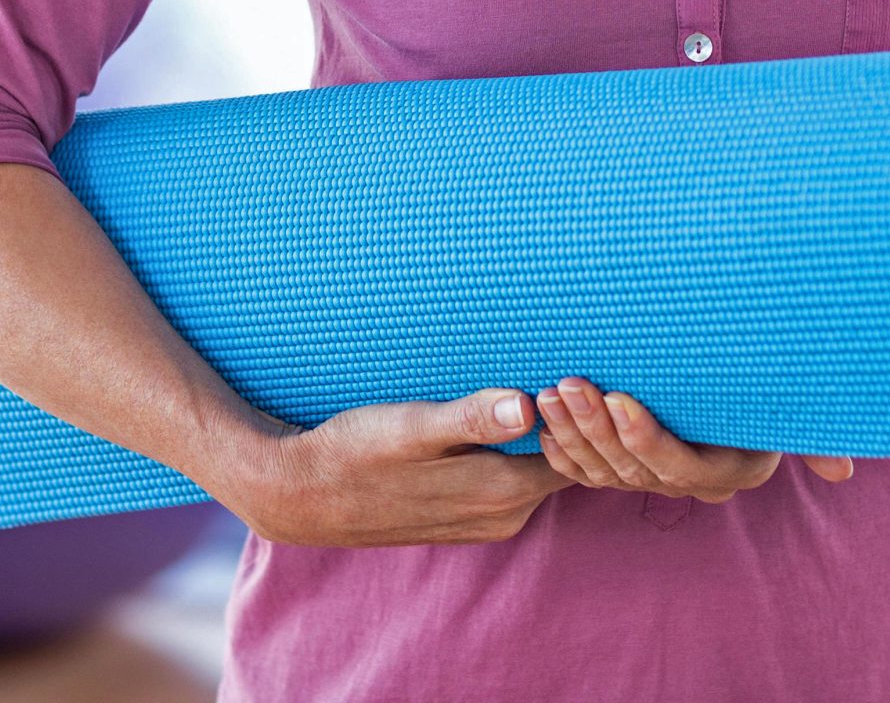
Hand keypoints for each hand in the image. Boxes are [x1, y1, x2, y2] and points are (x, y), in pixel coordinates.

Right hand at [223, 388, 567, 547]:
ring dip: (544, 436)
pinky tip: (506, 417)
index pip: (575, 453)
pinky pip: (513, 483)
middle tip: (571, 365)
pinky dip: (520, 452)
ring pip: (537, 474)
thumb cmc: (356, 451)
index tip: (584, 370)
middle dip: (570, 423)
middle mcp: (505, 517)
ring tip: (542, 380)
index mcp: (503, 494)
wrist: (305, 496)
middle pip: (562, 464)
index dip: (584, 414)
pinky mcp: (466, 520)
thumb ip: (472, 419)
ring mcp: (486, 524)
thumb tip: (528, 405)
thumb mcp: (412, 428)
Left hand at [533, 377, 855, 499]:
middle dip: (597, 426)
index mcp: (727, 471)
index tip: (620, 397)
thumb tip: (845, 474)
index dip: (646, 436)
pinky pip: (582, 472)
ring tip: (551, 391)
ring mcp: (651, 478)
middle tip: (570, 383)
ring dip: (573, 430)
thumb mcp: (789, 406)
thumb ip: (813, 439)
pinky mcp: (620, 469)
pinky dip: (559, 448)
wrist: (730, 374)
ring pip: (603, 468)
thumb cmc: (764, 380)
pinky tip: (540, 421)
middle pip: (634, 466)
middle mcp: (688, 482)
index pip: (679, 464)